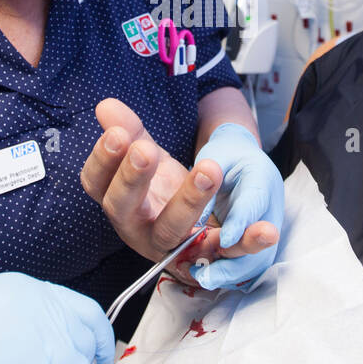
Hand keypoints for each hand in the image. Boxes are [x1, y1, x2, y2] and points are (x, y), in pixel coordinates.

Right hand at [80, 99, 278, 287]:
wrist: (195, 227)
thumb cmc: (163, 189)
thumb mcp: (147, 155)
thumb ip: (130, 130)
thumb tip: (106, 105)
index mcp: (118, 201)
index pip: (97, 184)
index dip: (103, 161)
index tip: (117, 135)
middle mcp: (137, 228)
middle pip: (125, 209)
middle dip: (133, 179)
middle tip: (145, 150)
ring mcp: (171, 247)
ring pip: (174, 232)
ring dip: (190, 202)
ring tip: (210, 169)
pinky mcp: (208, 259)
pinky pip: (227, 253)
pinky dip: (247, 242)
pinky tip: (266, 229)